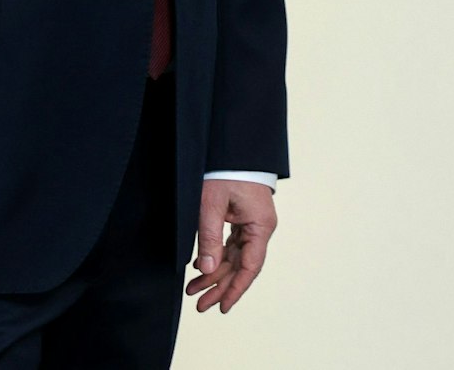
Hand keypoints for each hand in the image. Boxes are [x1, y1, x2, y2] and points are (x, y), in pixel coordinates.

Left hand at [187, 179, 275, 312]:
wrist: (234, 146)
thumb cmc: (226, 171)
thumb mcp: (211, 205)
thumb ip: (209, 238)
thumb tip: (206, 269)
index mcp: (260, 225)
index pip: (250, 267)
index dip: (235, 289)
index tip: (222, 307)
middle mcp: (260, 227)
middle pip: (241, 265)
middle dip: (220, 286)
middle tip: (200, 305)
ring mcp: (253, 222)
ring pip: (235, 257)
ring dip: (215, 273)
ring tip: (194, 290)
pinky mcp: (244, 217)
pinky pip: (232, 244)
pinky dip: (216, 256)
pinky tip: (200, 267)